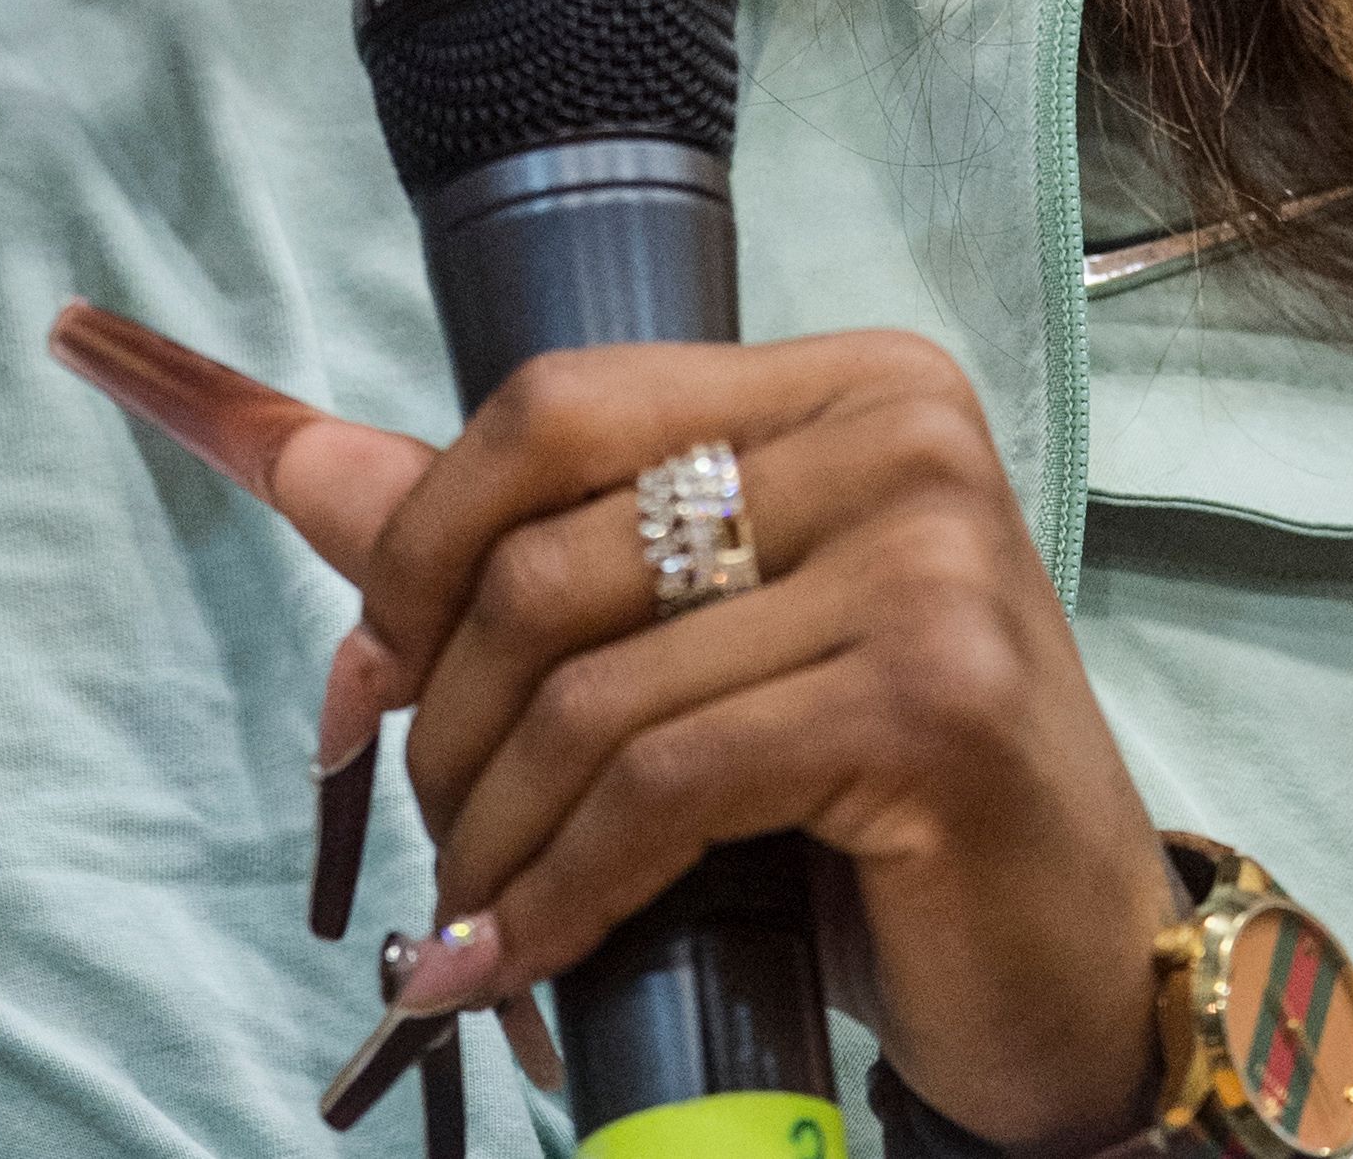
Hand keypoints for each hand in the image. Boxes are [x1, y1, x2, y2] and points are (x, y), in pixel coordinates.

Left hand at [71, 318, 1171, 1152]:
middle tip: (431, 841)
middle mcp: (898, 437)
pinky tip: (510, 964)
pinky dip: (554, 893)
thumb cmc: (873, 796)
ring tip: (469, 920)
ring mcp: (928, 563)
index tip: (364, 675)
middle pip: (549, 551)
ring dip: (489, 834)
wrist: (1068, 969)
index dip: (421, 540)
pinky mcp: (928, 705)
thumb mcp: (695, 642)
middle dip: (441, 722)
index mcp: (843, 383)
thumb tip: (285, 458)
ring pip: (587, 689)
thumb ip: (502, 541)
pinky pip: (658, 789)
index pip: (554, 405)